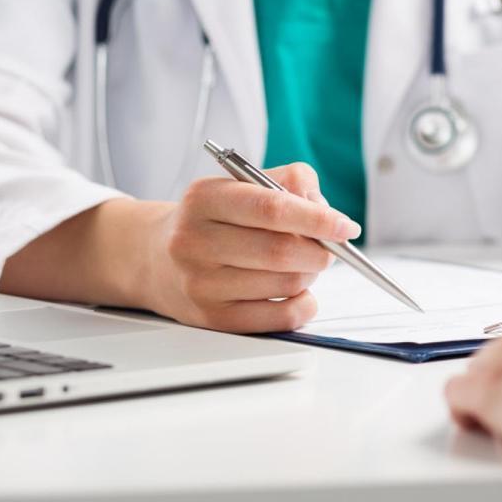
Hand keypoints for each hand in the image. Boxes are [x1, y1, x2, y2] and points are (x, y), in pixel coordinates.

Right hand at [144, 163, 359, 332]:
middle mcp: (195, 242)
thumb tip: (326, 210)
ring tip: (302, 264)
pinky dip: (304, 304)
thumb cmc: (213, 218)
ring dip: (310, 275)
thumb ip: (291, 182)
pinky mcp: (212, 319)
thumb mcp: (242, 184)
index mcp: (205, 199)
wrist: (155, 256)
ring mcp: (201, 284)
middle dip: (319, 251)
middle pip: (281, 251)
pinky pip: (280, 318)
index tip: (346, 226)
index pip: (272, 208)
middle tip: (327, 247)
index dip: (318, 219)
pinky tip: (296, 290)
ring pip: (286, 284)